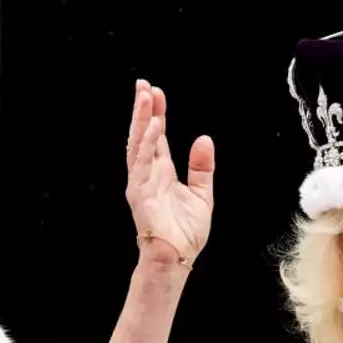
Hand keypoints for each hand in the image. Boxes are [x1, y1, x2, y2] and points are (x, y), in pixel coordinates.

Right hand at [125, 80, 214, 269]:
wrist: (177, 258)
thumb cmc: (185, 232)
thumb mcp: (202, 194)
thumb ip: (202, 167)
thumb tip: (203, 139)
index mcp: (162, 172)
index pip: (156, 136)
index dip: (156, 113)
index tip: (156, 91)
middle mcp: (148, 173)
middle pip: (143, 134)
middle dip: (143, 109)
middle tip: (144, 85)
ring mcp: (142, 182)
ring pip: (139, 145)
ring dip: (142, 120)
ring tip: (146, 98)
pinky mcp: (140, 194)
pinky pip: (141, 164)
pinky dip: (146, 145)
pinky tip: (151, 128)